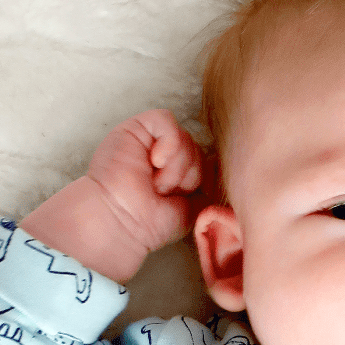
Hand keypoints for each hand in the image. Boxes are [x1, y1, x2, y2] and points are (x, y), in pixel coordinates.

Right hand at [22, 109, 216, 281]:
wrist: (123, 223)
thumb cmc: (152, 222)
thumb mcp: (194, 206)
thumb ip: (209, 186)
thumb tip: (221, 165)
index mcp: (176, 170)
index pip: (205, 159)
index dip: (200, 178)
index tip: (183, 198)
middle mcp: (163, 152)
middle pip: (197, 148)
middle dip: (187, 175)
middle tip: (162, 193)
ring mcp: (149, 139)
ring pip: (185, 138)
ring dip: (175, 168)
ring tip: (154, 184)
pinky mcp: (136, 128)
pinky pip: (167, 121)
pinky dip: (168, 144)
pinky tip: (155, 162)